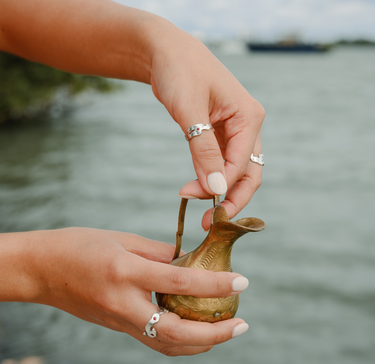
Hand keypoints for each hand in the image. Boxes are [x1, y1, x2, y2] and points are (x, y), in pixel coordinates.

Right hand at [24, 228, 248, 355]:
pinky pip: (154, 341)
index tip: (242, 282)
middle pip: (177, 332)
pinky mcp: (117, 327)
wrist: (42, 270)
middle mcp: (123, 304)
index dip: (214, 284)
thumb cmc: (79, 246)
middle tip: (241, 324)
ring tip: (225, 330)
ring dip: (201, 343)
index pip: (179, 282)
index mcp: (125, 272)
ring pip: (167, 345)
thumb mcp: (122, 238)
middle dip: (215, 333)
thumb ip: (159, 252)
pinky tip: (195, 331)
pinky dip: (180, 341)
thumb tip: (189, 260)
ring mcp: (119, 321)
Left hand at [150, 27, 264, 229]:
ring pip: (235, 171)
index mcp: (249, 118)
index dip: (221, 187)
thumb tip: (217, 188)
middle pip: (248, 174)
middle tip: (209, 222)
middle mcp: (247, 126)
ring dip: (220, 191)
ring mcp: (234, 130)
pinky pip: (221, 162)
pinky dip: (211, 177)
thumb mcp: (190, 111)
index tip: (193, 198)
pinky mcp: (219, 133)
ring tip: (200, 210)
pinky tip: (197, 187)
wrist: (164, 52)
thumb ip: (204, 151)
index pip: (242, 164)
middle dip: (231, 199)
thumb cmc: (179, 71)